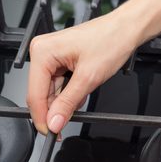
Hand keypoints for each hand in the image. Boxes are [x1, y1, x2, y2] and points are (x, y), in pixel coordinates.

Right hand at [27, 9, 141, 134]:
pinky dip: (68, 93)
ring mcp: (50, 55)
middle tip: (66, 124)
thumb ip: (68, 103)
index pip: (34, 94)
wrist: (126, 29)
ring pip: (49, 91)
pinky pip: (57, 84)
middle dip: (54, 110)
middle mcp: (42, 51)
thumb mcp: (88, 78)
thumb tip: (54, 122)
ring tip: (82, 96)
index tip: (51, 133)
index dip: (42, 118)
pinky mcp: (58, 59)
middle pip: (40, 94)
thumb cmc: (111, 40)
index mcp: (42, 51)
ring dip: (64, 101)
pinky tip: (81, 90)